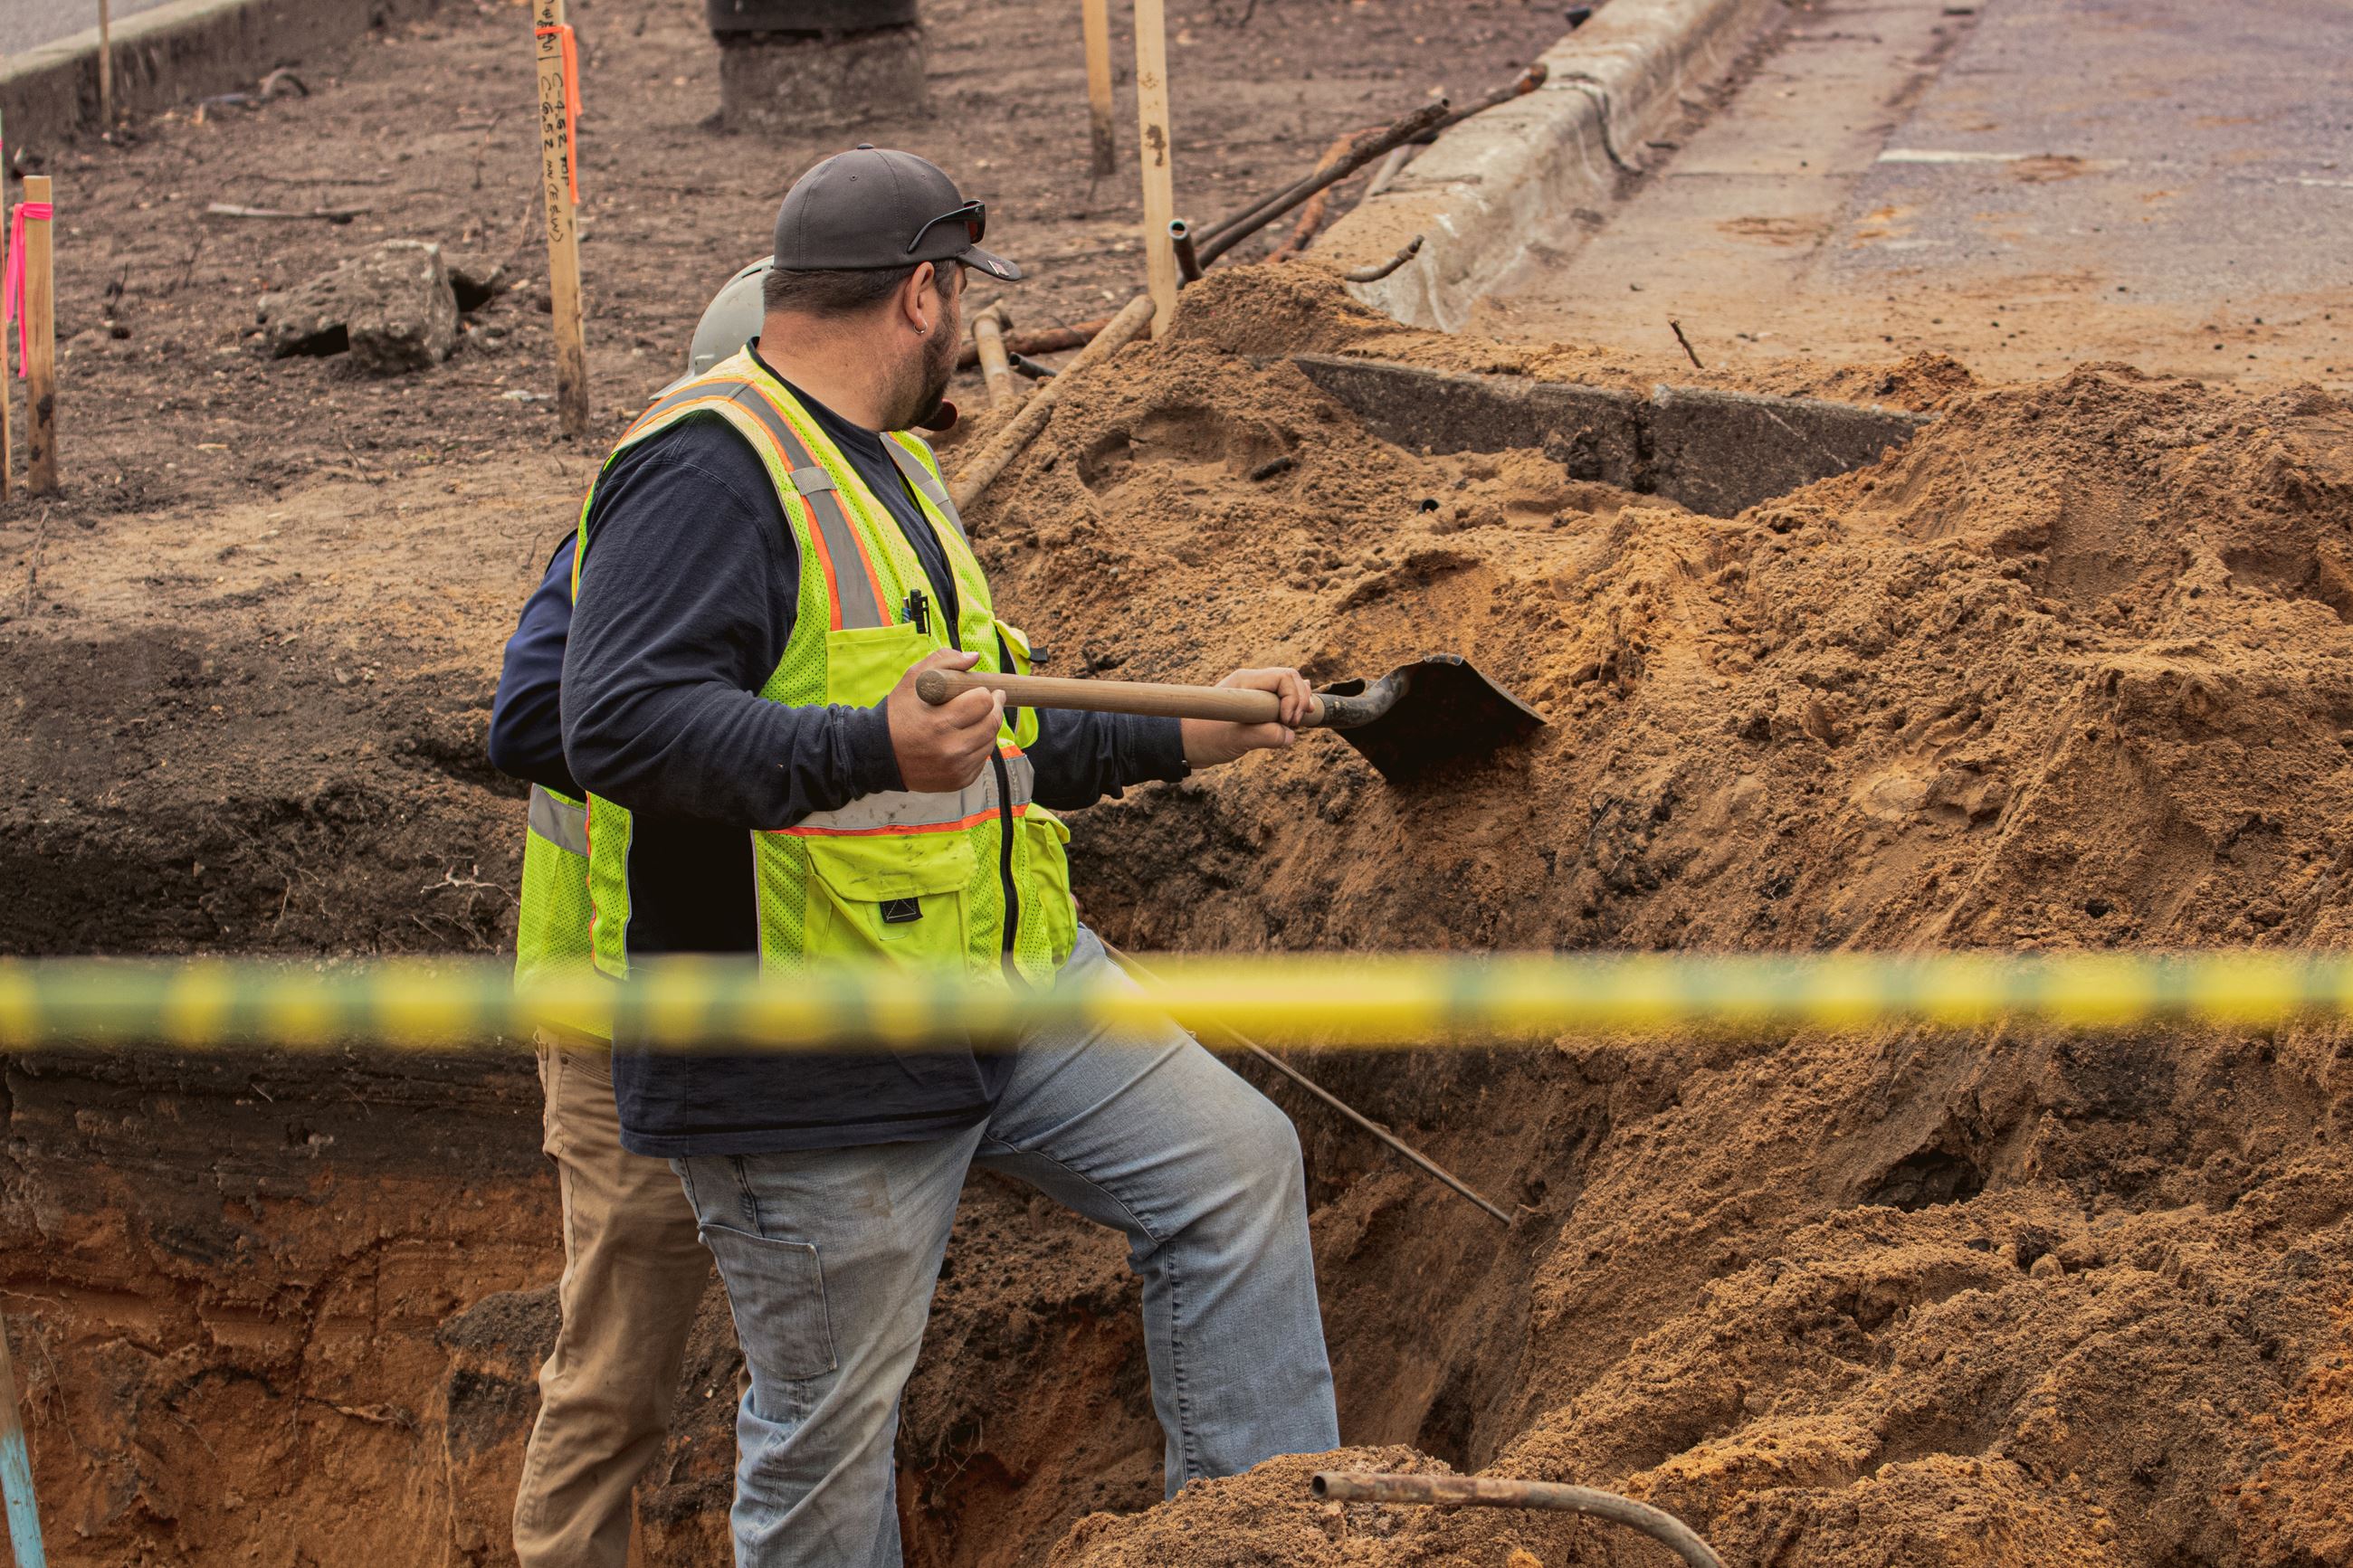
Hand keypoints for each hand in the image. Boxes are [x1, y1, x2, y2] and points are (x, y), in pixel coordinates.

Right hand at [886, 648, 1004, 791]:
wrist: (879, 754)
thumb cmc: (897, 714)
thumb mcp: (912, 680)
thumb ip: (943, 661)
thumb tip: (974, 657)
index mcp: (940, 722)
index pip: (983, 702)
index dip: (986, 693)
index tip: (986, 690)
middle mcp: (951, 749)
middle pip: (992, 723)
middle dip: (995, 708)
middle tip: (993, 699)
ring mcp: (956, 768)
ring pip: (991, 742)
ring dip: (989, 727)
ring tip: (978, 718)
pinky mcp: (959, 780)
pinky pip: (982, 759)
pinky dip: (979, 747)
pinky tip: (967, 738)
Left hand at [1181, 667, 1312, 767]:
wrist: (1184, 743)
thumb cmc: (1204, 737)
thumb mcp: (1236, 739)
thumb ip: (1266, 736)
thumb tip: (1290, 735)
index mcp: (1246, 681)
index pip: (1285, 678)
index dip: (1294, 698)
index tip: (1288, 722)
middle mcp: (1252, 683)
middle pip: (1290, 679)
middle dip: (1300, 700)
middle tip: (1294, 724)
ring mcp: (1253, 694)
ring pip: (1286, 689)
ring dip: (1297, 704)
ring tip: (1296, 722)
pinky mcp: (1254, 708)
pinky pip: (1279, 701)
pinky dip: (1290, 707)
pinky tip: (1297, 715)